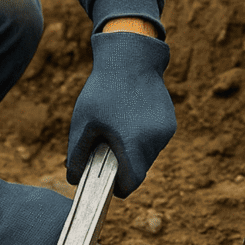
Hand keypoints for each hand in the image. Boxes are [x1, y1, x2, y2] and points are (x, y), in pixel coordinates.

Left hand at [68, 30, 175, 197]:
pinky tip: (131, 118)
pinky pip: (155, 141)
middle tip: (107, 146)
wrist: (131, 58)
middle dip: (124, 164)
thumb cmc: (103, 90)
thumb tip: (73, 178)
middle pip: (140, 170)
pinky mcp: (170, 123)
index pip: (131, 183)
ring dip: (134, 151)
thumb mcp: (83, 123)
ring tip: (118, 128)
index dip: (118, 186)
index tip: (107, 179)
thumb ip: (78, 154)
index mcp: (133, 145)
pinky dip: (143, 138)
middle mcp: (154, 142)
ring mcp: (165, 133)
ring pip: (148, 156)